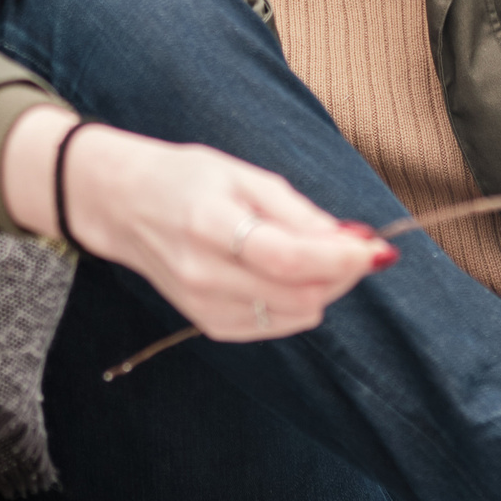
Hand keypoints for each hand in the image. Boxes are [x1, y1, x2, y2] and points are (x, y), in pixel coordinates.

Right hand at [0, 106, 388, 339]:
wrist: (122, 206)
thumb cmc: (185, 180)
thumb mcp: (243, 175)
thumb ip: (299, 213)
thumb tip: (353, 242)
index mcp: (210, 224)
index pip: (289, 258)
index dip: (341, 259)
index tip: (377, 248)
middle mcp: (203, 273)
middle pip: (299, 294)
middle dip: (341, 273)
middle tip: (351, 243)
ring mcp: (203, 305)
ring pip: (295, 314)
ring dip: (321, 288)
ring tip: (313, 254)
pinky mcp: (208, 324)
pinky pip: (276, 324)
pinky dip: (295, 302)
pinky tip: (285, 274)